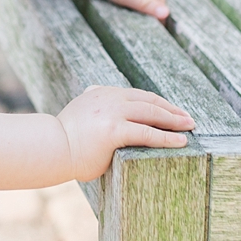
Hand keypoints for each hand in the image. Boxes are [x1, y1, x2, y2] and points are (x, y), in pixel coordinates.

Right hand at [57, 85, 193, 181]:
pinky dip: (166, 137)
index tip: (172, 110)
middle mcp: (110, 98)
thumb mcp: (81, 112)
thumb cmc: (65, 138)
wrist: (50, 148)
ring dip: (174, 121)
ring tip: (189, 128)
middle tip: (188, 118)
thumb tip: (98, 100)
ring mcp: (112, 113)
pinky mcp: (114, 130)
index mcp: (103, 93)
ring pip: (152, 114)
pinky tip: (180, 142)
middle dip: (171, 110)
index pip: (138, 95)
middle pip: (149, 101)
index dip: (158, 103)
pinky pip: (147, 133)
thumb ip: (93, 105)